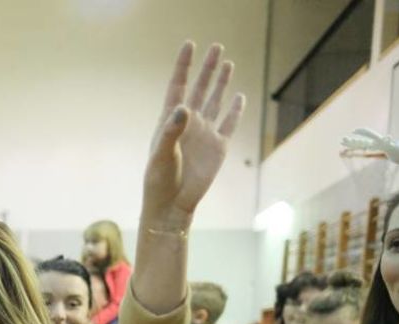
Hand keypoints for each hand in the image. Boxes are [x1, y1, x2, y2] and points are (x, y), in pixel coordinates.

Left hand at [142, 42, 245, 227]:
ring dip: (221, 83)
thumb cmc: (159, 180)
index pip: (178, 86)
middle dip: (208, 68)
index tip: (190, 45)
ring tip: (227, 62)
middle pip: (200, 88)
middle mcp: (188, 123)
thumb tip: (184, 107)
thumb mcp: (161, 155)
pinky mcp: (218, 147)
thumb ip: (171, 131)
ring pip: (215, 101)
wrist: (172, 204)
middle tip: (217, 46)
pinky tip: (239, 96)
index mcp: (170, 121)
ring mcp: (204, 134)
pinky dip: (235, 110)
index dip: (183, 66)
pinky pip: (229, 124)